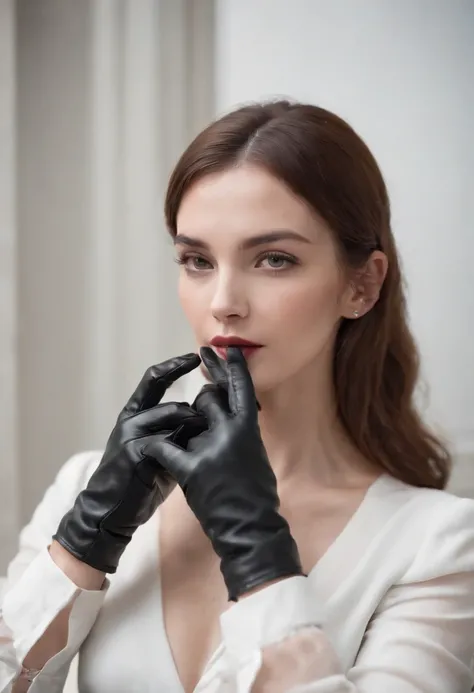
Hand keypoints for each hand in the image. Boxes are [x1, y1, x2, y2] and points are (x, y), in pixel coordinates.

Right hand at [54, 353, 206, 572]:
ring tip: (211, 442)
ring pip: (172, 417)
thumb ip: (177, 433)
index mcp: (134, 413)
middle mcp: (130, 418)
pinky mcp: (134, 452)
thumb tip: (206, 420)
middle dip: (199, 406)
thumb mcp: (161, 451)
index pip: (154, 379)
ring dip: (196, 427)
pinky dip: (184, 448)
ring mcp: (129, 434)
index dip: (174, 366)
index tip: (195, 356)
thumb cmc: (139, 481)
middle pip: (169, 400)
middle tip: (221, 408)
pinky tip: (195, 459)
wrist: (109, 512)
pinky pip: (167, 441)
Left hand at [146, 347, 302, 599]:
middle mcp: (231, 431)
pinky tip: (149, 450)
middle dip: (202, 399)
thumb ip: (242, 432)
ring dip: (183, 430)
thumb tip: (232, 416)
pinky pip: (165, 448)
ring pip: (186, 420)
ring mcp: (211, 448)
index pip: (240, 387)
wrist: (251, 528)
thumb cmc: (257, 496)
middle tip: (197, 404)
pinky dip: (156, 449)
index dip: (231, 367)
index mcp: (250, 427)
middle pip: (207, 398)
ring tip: (196, 447)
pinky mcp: (192, 468)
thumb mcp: (256, 455)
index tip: (223, 350)